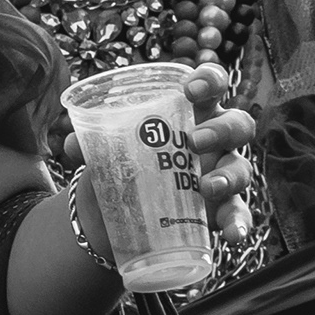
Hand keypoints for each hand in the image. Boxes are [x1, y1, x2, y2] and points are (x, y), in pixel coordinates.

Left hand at [60, 64, 261, 248]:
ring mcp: (222, 172)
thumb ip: (90, 144)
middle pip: (238, 124)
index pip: (212, 83)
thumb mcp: (106, 150)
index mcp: (189, 110)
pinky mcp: (221, 207)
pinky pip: (238, 213)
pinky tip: (233, 235)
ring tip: (207, 188)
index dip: (210, 80)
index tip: (191, 90)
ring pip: (242, 168)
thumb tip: (72, 143)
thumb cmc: (122, 161)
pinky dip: (238, 223)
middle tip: (195, 141)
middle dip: (222, 129)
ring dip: (229, 176)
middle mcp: (214, 138)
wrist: (119, 211)